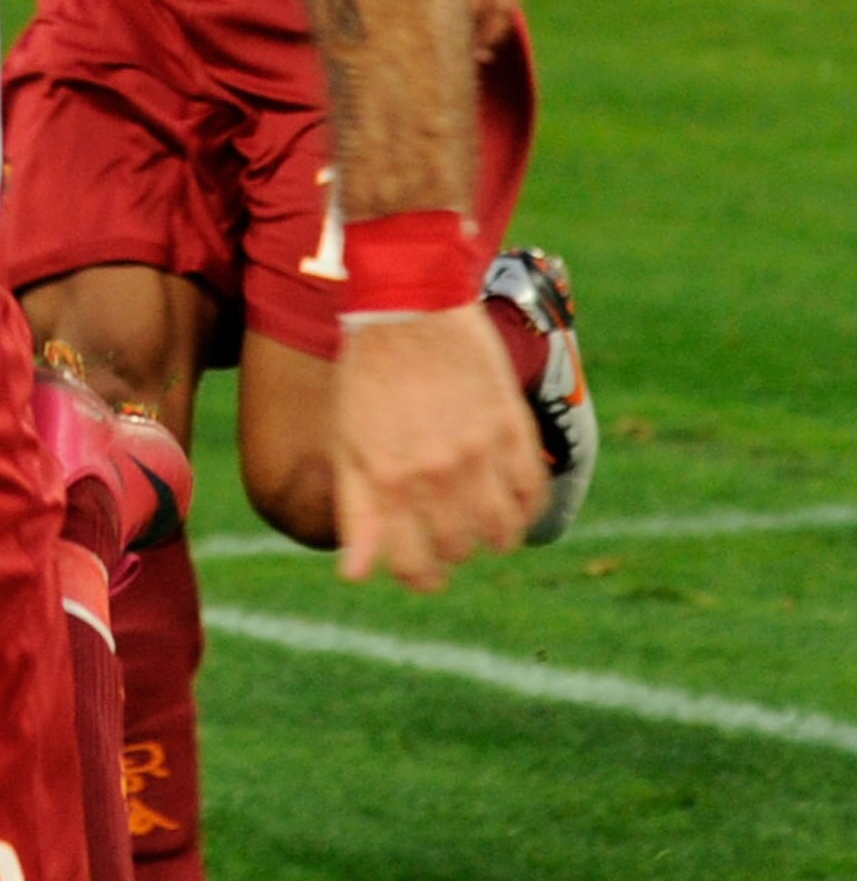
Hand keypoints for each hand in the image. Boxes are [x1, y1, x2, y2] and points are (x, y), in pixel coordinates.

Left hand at [333, 303, 546, 589]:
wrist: (408, 303)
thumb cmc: (367, 372)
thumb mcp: (346, 441)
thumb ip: (357, 512)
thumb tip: (356, 575)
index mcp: (388, 480)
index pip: (412, 565)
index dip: (420, 577)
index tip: (426, 572)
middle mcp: (435, 474)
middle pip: (459, 549)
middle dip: (452, 548)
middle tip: (449, 529)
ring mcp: (479, 451)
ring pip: (503, 532)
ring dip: (494, 534)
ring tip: (484, 516)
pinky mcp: (511, 426)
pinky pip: (534, 492)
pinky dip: (527, 504)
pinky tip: (512, 493)